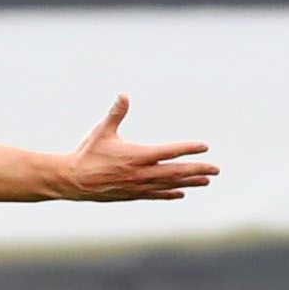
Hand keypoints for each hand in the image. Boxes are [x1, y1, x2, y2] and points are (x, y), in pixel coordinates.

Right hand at [64, 95, 217, 200]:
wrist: (72, 180)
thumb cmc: (87, 153)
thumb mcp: (101, 131)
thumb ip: (115, 113)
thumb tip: (123, 95)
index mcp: (137, 155)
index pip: (169, 151)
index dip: (188, 148)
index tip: (204, 146)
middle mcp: (141, 172)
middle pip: (176, 171)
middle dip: (198, 169)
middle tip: (216, 169)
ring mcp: (138, 186)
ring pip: (170, 184)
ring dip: (189, 182)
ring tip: (205, 181)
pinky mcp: (132, 194)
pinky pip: (156, 195)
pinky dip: (170, 193)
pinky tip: (180, 193)